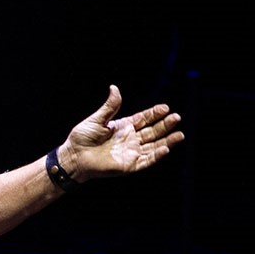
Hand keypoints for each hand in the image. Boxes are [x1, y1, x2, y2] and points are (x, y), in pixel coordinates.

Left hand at [62, 85, 184, 181]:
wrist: (74, 156)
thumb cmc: (82, 138)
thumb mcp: (97, 119)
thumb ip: (110, 106)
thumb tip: (114, 88)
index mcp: (124, 126)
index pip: (144, 119)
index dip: (155, 113)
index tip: (165, 108)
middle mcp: (130, 139)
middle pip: (153, 131)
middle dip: (165, 125)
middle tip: (177, 117)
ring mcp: (130, 152)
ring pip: (153, 146)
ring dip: (167, 141)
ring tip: (180, 135)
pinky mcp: (128, 165)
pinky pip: (146, 160)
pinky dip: (156, 155)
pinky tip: (165, 148)